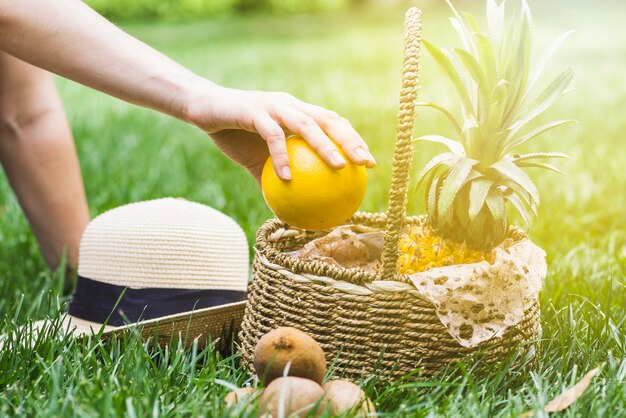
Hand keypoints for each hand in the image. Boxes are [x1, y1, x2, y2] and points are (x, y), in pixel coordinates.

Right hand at [182, 85, 375, 182]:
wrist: (202, 109)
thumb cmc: (233, 134)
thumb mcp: (257, 161)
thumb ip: (275, 180)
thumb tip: (290, 213)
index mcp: (296, 112)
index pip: (333, 123)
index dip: (354, 140)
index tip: (369, 164)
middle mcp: (290, 105)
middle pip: (328, 120)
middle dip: (350, 140)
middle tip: (365, 164)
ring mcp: (273, 105)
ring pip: (306, 124)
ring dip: (325, 145)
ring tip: (339, 167)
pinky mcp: (253, 111)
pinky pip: (272, 136)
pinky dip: (281, 156)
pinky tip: (288, 178)